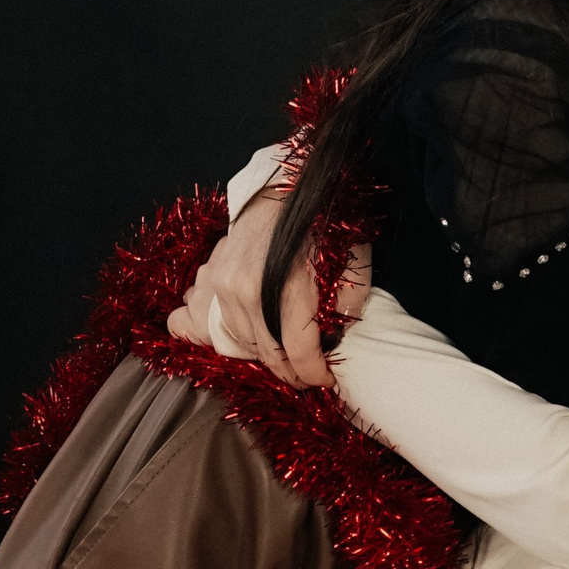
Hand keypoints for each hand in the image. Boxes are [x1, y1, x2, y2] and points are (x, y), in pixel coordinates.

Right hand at [165, 188, 335, 388]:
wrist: (281, 188)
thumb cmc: (321, 221)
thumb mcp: (353, 259)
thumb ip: (350, 302)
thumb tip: (338, 337)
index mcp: (289, 292)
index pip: (299, 354)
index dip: (314, 374)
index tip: (326, 379)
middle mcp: (251, 295)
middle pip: (269, 356)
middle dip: (292, 374)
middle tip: (308, 378)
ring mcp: (227, 288)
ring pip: (244, 345)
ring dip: (267, 357)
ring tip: (287, 358)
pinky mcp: (215, 280)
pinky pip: (223, 325)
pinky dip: (243, 338)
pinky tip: (259, 339)